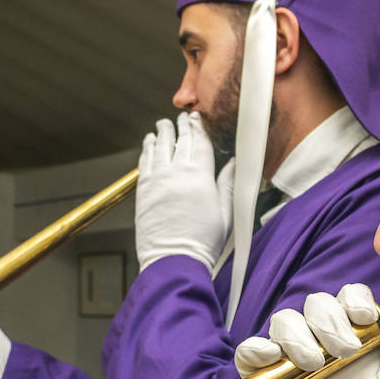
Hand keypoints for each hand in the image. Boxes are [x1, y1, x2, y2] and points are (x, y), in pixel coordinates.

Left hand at [134, 112, 232, 270]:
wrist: (174, 260)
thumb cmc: (202, 243)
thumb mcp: (226, 214)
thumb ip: (229, 184)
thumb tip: (236, 164)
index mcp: (199, 177)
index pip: (199, 143)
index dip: (198, 128)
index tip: (197, 118)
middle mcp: (176, 174)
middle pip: (179, 141)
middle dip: (181, 126)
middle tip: (182, 118)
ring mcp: (157, 181)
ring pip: (159, 147)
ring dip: (162, 133)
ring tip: (163, 125)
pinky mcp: (143, 192)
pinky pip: (145, 162)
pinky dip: (148, 149)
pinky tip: (150, 142)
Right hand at [234, 284, 379, 378]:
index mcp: (360, 342)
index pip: (350, 300)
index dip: (355, 300)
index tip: (365, 319)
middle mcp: (327, 346)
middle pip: (316, 304)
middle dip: (329, 318)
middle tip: (343, 351)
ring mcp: (295, 363)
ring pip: (284, 321)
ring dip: (297, 332)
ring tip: (313, 362)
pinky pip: (251, 354)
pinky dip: (257, 348)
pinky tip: (273, 357)